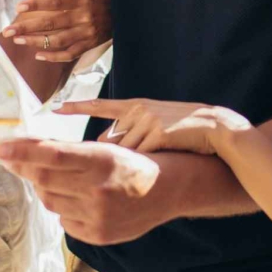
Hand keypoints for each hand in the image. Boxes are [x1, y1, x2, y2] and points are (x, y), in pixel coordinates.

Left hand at [0, 138, 166, 244]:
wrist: (168, 190)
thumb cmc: (132, 163)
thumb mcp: (105, 149)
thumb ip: (69, 152)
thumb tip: (27, 151)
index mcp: (102, 160)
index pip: (53, 155)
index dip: (23, 151)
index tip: (0, 149)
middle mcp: (99, 189)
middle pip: (44, 180)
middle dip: (23, 168)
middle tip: (10, 159)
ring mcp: (98, 215)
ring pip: (51, 202)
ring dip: (44, 189)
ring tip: (54, 179)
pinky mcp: (99, 235)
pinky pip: (64, 221)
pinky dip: (62, 209)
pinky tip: (75, 200)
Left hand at [3, 0, 111, 61]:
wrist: (123, 15)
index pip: (56, 2)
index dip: (37, 4)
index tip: (19, 6)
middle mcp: (84, 17)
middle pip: (52, 23)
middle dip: (28, 27)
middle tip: (9, 30)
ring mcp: (86, 33)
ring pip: (58, 40)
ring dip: (37, 41)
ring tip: (19, 40)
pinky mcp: (88, 46)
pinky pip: (69, 54)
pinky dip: (53, 57)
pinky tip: (38, 55)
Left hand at [61, 98, 251, 155]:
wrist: (215, 129)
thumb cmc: (183, 131)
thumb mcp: (153, 124)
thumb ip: (128, 132)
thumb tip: (99, 145)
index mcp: (135, 105)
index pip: (101, 106)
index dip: (78, 107)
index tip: (56, 107)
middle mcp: (138, 110)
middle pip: (111, 140)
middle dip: (114, 157)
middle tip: (129, 164)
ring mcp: (148, 120)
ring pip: (125, 152)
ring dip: (134, 164)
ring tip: (152, 161)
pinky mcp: (158, 133)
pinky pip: (141, 158)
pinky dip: (148, 165)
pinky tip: (162, 161)